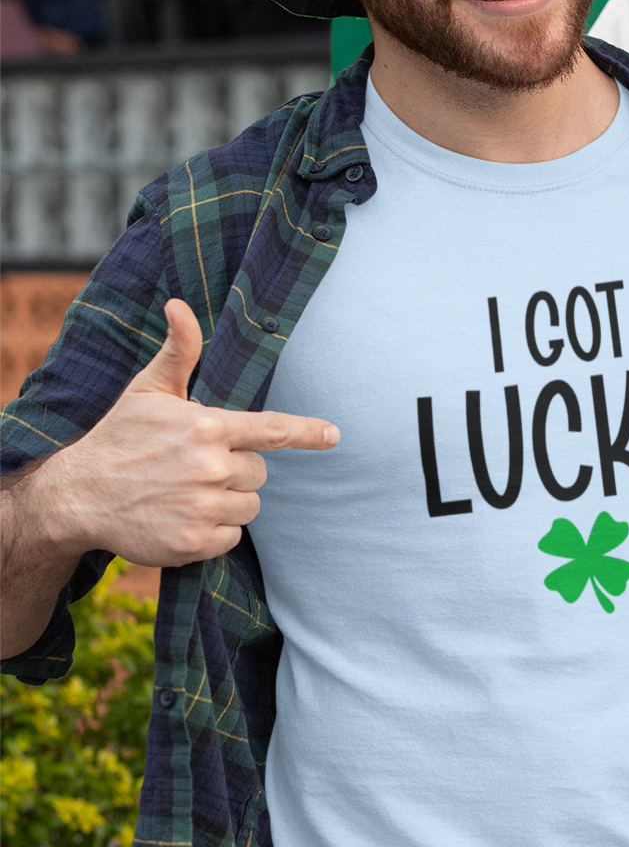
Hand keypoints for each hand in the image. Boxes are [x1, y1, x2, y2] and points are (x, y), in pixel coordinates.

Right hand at [41, 299, 338, 566]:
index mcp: (206, 427)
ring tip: (185, 493)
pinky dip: (213, 532)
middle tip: (195, 468)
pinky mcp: (193, 541)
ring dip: (227, 502)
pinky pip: (231, 537)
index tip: (333, 435)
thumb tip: (180, 305)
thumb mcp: (148, 391)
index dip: (305, 432)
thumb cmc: (119, 437)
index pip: (270, 430)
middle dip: (236, 470)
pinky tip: (181, 518)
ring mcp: (202, 506)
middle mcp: (209, 466)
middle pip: (258, 472)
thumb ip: (179, 352)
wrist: (77, 495)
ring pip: (249, 506)